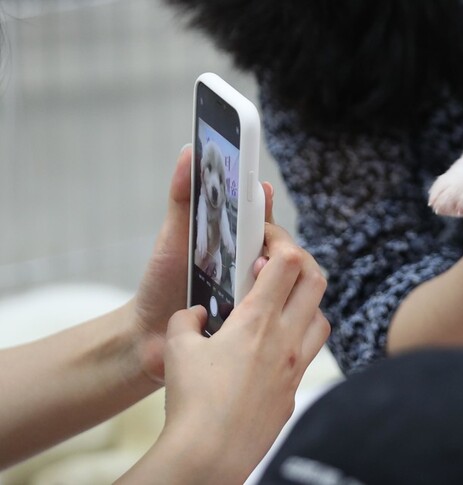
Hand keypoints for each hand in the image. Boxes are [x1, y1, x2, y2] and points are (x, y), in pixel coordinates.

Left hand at [128, 145, 278, 383]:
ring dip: (274, 274)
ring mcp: (260, 293)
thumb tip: (190, 150)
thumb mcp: (173, 237)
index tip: (262, 191)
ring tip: (253, 273)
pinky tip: (259, 304)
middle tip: (256, 243)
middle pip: (282, 246)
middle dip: (273, 241)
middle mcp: (254, 264)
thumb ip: (183, 197)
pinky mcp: (260, 321)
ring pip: (288, 277)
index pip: (262, 216)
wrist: (150, 336)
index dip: (265, 204)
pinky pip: (281, 310)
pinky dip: (275, 305)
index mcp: (237, 239)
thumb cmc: (163, 282)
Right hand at [141, 223, 329, 481]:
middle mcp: (286, 338)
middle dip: (301, 262)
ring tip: (281, 305)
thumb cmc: (192, 402)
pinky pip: (311, 353)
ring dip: (306, 303)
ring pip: (321, 317)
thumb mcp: (177, 349)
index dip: (280, 240)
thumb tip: (196, 314)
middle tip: (280, 262)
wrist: (210, 455)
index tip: (264, 239)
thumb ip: (186, 320)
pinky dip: (301, 338)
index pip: (287, 261)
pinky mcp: (295, 391)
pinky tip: (278, 346)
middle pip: (316, 280)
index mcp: (258, 320)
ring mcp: (296, 366)